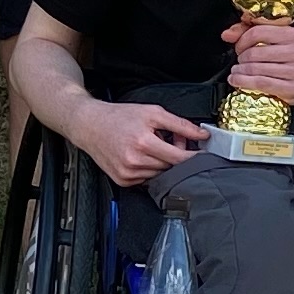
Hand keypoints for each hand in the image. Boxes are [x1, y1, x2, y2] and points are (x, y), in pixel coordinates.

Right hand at [76, 97, 207, 189]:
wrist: (90, 125)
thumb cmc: (119, 117)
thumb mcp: (152, 112)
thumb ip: (180, 124)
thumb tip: (201, 134)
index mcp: (143, 142)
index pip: (179, 158)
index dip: (193, 156)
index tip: (203, 154)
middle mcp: (134, 161)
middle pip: (170, 166)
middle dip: (175, 154)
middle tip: (171, 140)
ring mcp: (127, 173)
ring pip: (160, 174)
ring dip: (162, 162)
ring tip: (153, 146)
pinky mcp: (122, 180)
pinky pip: (146, 179)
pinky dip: (149, 169)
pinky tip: (142, 155)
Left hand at [222, 19, 293, 102]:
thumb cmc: (286, 57)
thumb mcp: (271, 38)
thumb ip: (247, 31)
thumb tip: (227, 34)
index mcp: (293, 34)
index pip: (258, 32)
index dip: (242, 40)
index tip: (239, 47)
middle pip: (255, 53)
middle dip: (241, 58)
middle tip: (240, 61)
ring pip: (256, 69)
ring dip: (239, 71)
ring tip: (236, 71)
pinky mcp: (292, 88)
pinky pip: (261, 84)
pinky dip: (244, 82)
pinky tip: (237, 80)